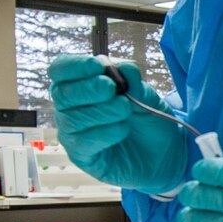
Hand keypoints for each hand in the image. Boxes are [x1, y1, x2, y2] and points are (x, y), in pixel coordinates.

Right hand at [47, 54, 188, 194]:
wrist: (162, 152)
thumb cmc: (145, 119)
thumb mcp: (145, 95)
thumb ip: (134, 82)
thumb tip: (124, 69)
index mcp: (79, 84)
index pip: (60, 70)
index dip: (75, 65)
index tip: (98, 66)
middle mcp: (70, 108)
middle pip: (62, 94)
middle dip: (88, 88)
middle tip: (111, 88)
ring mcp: (73, 133)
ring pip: (73, 119)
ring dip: (102, 111)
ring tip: (125, 109)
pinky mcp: (81, 155)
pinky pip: (83, 142)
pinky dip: (105, 133)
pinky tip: (122, 128)